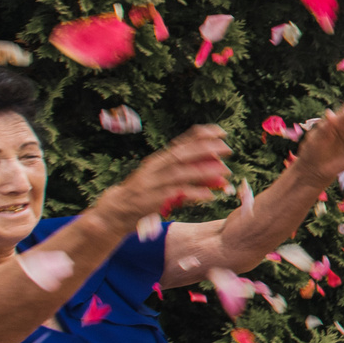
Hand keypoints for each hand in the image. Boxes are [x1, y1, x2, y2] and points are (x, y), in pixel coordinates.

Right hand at [101, 126, 232, 221]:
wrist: (116, 211)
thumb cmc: (146, 193)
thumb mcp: (165, 179)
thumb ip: (189, 174)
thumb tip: (219, 172)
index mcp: (159, 160)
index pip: (181, 142)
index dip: (201, 135)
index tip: (220, 132)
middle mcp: (155, 168)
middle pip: (181, 154)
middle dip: (205, 149)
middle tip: (227, 149)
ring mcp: (153, 183)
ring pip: (180, 173)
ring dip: (204, 172)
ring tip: (225, 172)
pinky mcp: (152, 199)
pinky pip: (175, 194)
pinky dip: (194, 193)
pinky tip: (210, 195)